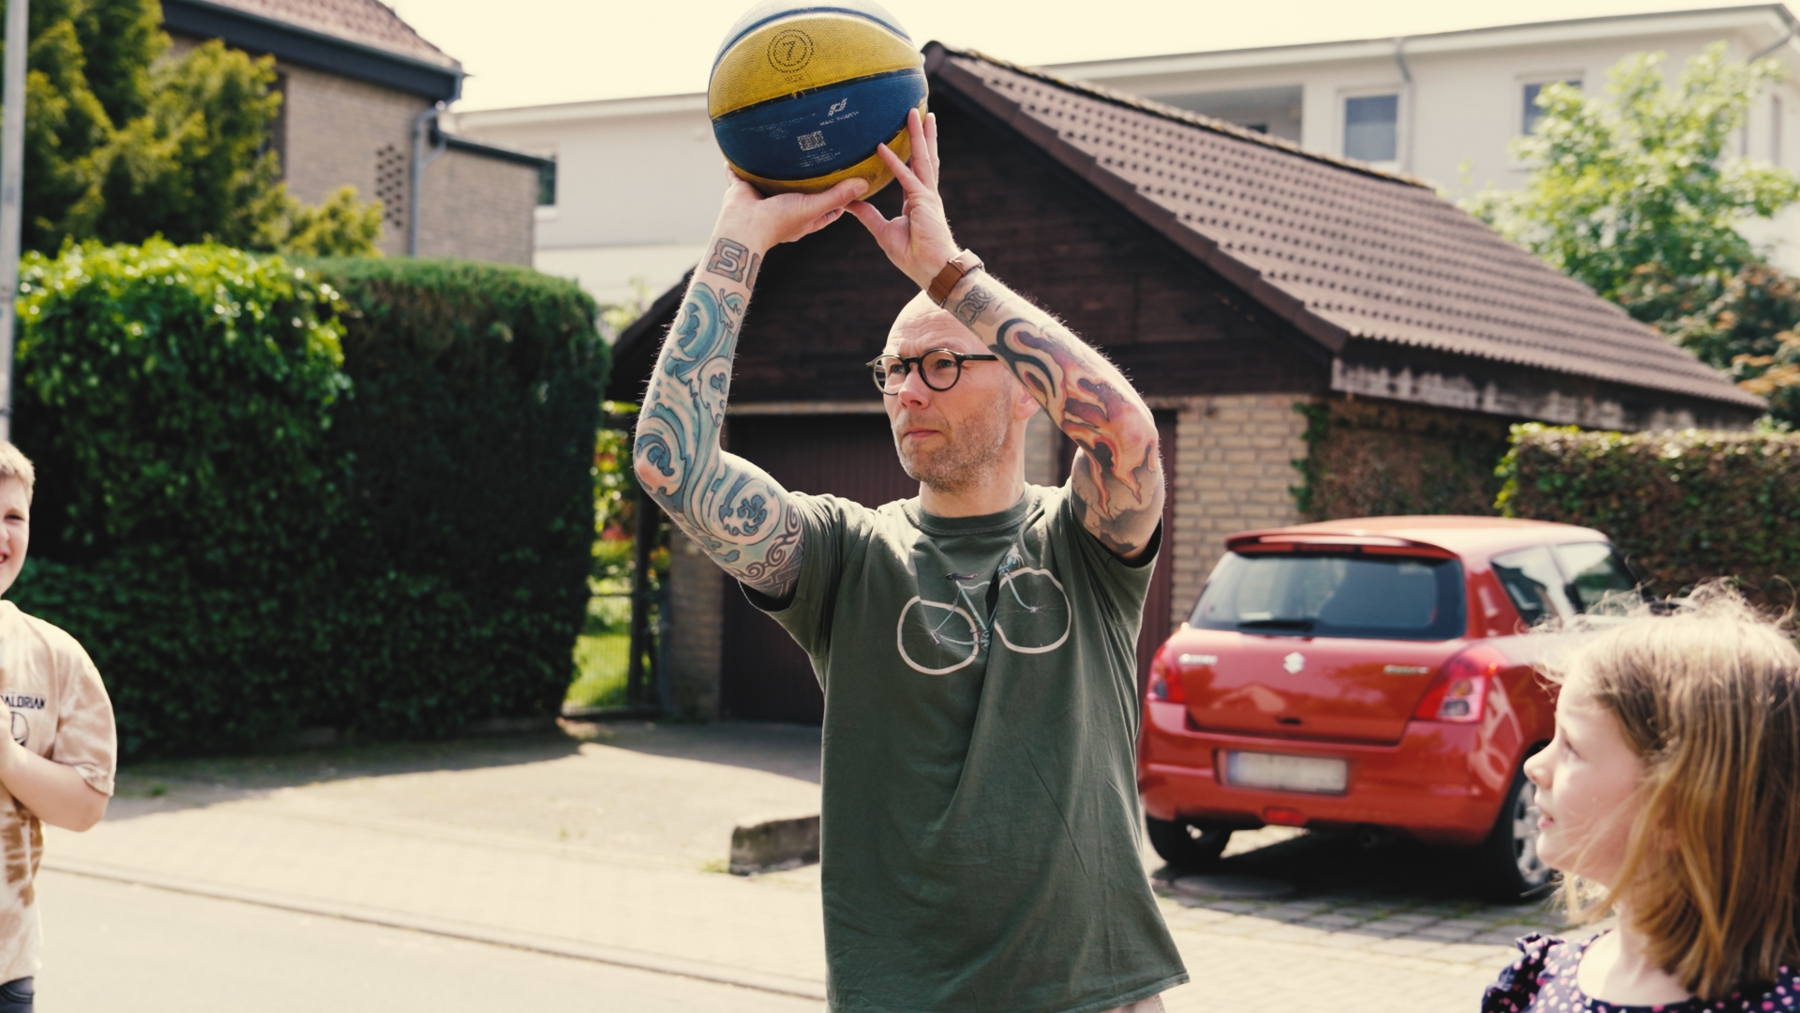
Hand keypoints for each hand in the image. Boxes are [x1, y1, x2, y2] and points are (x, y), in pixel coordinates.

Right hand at [714, 165, 868, 253]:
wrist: (745, 225)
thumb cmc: (780, 221)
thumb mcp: (814, 207)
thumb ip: (837, 196)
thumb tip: (864, 184)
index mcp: (802, 218)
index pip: (827, 209)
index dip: (839, 199)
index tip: (850, 183)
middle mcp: (784, 208)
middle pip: (801, 193)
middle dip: (809, 181)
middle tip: (822, 160)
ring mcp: (763, 199)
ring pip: (772, 182)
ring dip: (776, 171)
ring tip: (785, 151)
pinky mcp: (743, 190)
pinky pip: (738, 175)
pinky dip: (735, 167)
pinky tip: (738, 153)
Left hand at [846, 108, 961, 289]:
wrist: (931, 270)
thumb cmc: (913, 255)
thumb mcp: (882, 231)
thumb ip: (868, 214)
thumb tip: (850, 202)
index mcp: (917, 201)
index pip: (913, 170)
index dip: (910, 152)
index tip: (907, 135)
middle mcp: (924, 194)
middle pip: (923, 158)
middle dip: (921, 135)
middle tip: (917, 112)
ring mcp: (926, 196)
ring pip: (921, 159)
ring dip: (917, 136)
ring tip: (915, 114)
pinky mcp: (922, 202)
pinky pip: (904, 177)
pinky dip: (893, 161)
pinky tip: (881, 146)